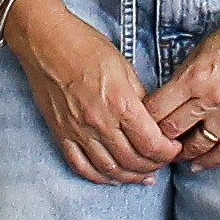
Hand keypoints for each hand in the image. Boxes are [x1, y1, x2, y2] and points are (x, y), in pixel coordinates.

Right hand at [6, 0, 186, 185]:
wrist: (46, 42)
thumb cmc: (86, 47)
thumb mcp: (125, 68)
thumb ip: (140, 99)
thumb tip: (153, 122)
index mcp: (121, 103)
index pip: (152, 144)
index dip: (169, 153)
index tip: (174, 149)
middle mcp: (100, 123)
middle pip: (134, 161)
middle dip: (154, 165)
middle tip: (163, 161)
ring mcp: (78, 132)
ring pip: (110, 170)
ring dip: (131, 176)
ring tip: (144, 174)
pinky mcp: (61, 134)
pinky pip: (81, 167)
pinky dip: (100, 178)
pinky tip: (113, 178)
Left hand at [149, 0, 219, 168]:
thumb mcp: (202, 49)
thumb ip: (183, 77)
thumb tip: (165, 100)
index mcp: (194, 77)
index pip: (156, 110)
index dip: (142, 121)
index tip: (138, 125)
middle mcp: (211, 98)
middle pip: (172, 130)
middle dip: (158, 139)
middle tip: (151, 144)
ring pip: (197, 145)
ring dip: (181, 154)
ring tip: (173, 155)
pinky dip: (210, 161)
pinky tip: (199, 166)